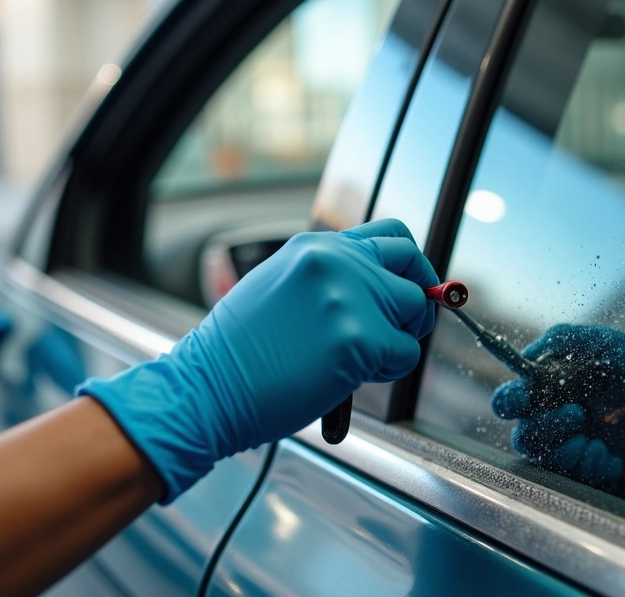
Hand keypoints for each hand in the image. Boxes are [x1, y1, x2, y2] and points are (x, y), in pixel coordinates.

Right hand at [78, 219, 437, 501]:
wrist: (207, 389)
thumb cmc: (238, 353)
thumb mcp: (281, 287)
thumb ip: (330, 278)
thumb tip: (381, 286)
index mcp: (316, 246)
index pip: (391, 235)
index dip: (409, 264)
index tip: (412, 285)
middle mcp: (336, 261)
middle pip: (413, 265)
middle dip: (417, 298)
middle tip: (404, 327)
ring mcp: (349, 297)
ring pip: (414, 312)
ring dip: (397, 340)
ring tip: (355, 359)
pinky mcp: (359, 338)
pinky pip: (405, 354)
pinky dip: (386, 371)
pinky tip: (347, 375)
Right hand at [491, 324, 624, 527]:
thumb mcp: (621, 353)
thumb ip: (575, 338)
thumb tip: (531, 351)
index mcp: (564, 390)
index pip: (518, 394)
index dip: (512, 398)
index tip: (526, 399)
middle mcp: (564, 421)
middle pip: (522, 431)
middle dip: (543, 427)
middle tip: (578, 417)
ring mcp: (576, 453)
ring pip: (543, 460)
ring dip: (568, 453)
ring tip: (600, 449)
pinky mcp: (589, 481)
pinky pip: (569, 481)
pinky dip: (589, 470)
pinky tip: (614, 463)